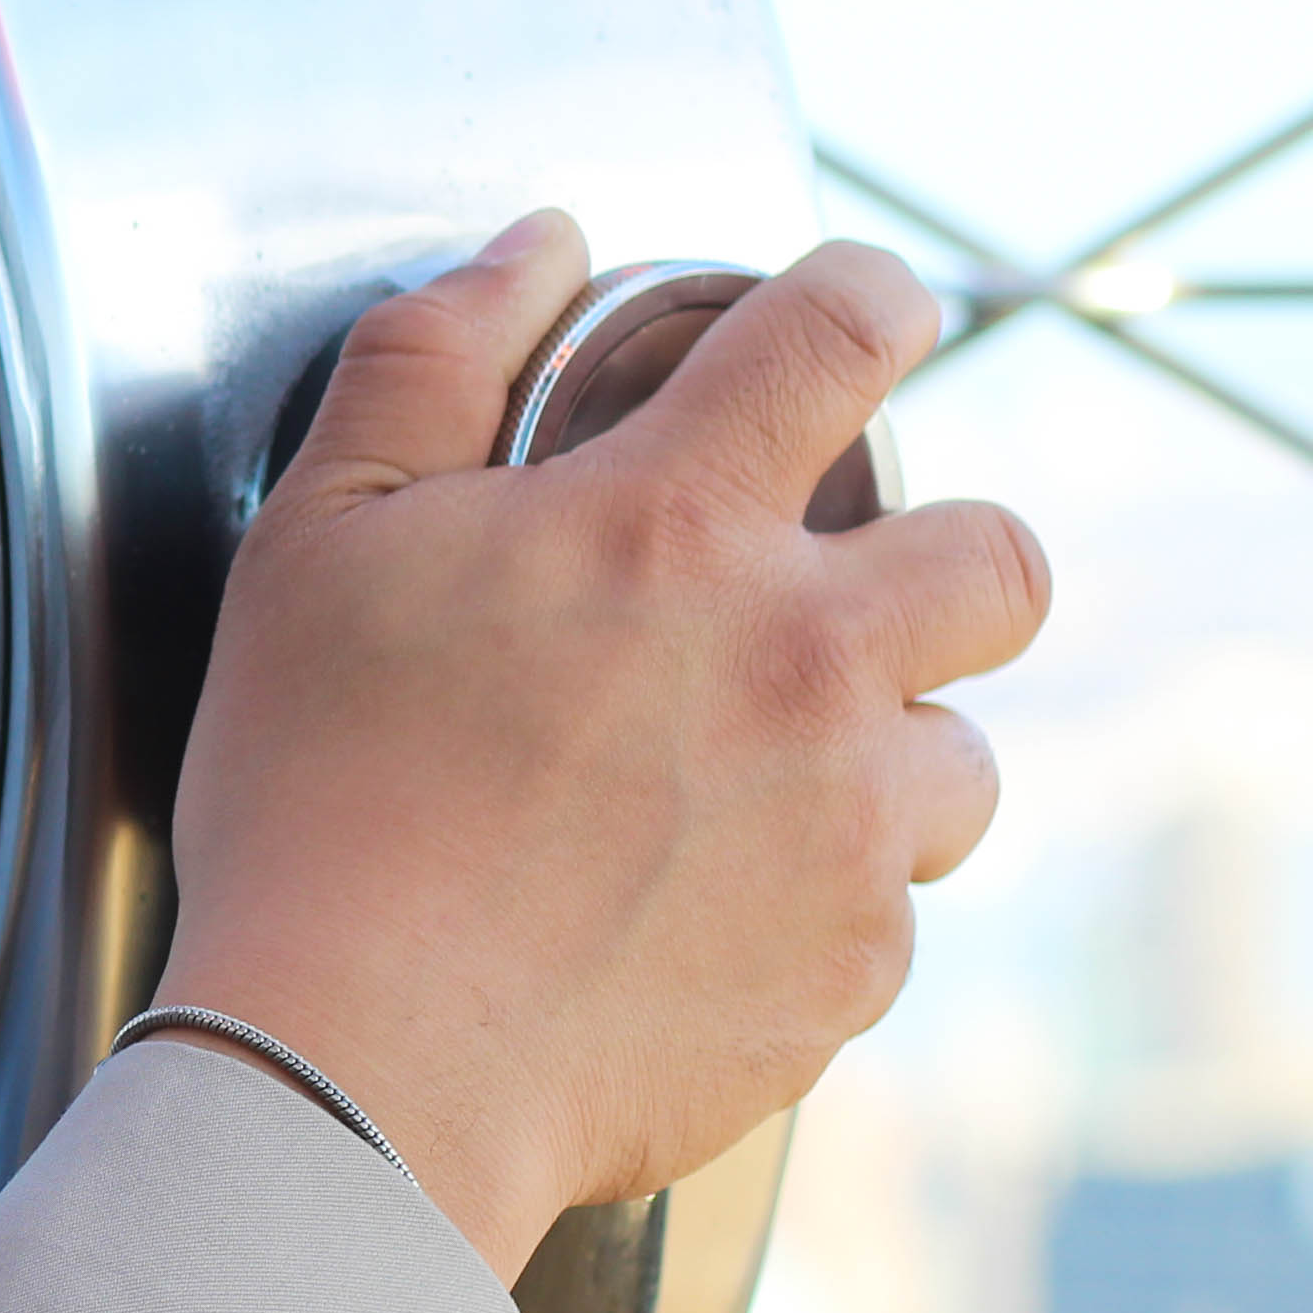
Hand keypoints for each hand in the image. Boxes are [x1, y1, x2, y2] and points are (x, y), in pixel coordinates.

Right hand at [154, 213, 1049, 1280]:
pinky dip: (815, 904)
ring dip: (884, 756)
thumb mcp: (313, 538)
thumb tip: (538, 247)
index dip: (866, 298)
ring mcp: (847, 827)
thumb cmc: (318, 799)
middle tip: (835, 596)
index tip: (862, 316)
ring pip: (965, 759)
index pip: (839, 334)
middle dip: (943, 555)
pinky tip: (692, 916)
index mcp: (668, 525)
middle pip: (999, 559)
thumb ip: (427, 361)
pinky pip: (889, 915)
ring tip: (759, 789)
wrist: (359, 1065)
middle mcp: (801, 661)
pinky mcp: (851, 972)